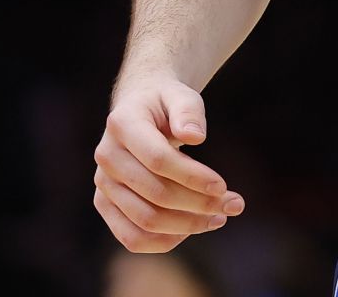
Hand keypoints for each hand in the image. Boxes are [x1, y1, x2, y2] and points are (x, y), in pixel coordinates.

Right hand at [93, 75, 243, 252]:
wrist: (139, 110)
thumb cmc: (166, 103)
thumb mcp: (181, 95)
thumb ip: (189, 111)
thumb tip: (196, 137)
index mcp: (122, 124)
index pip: (158, 159)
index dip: (193, 176)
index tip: (224, 185)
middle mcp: (107, 156)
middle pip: (155, 194)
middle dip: (199, 204)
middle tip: (234, 205)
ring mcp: (103, 183)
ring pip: (145, 221)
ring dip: (187, 226)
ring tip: (219, 218)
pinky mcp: (105, 204)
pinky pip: (131, 237)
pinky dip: (165, 241)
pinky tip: (193, 229)